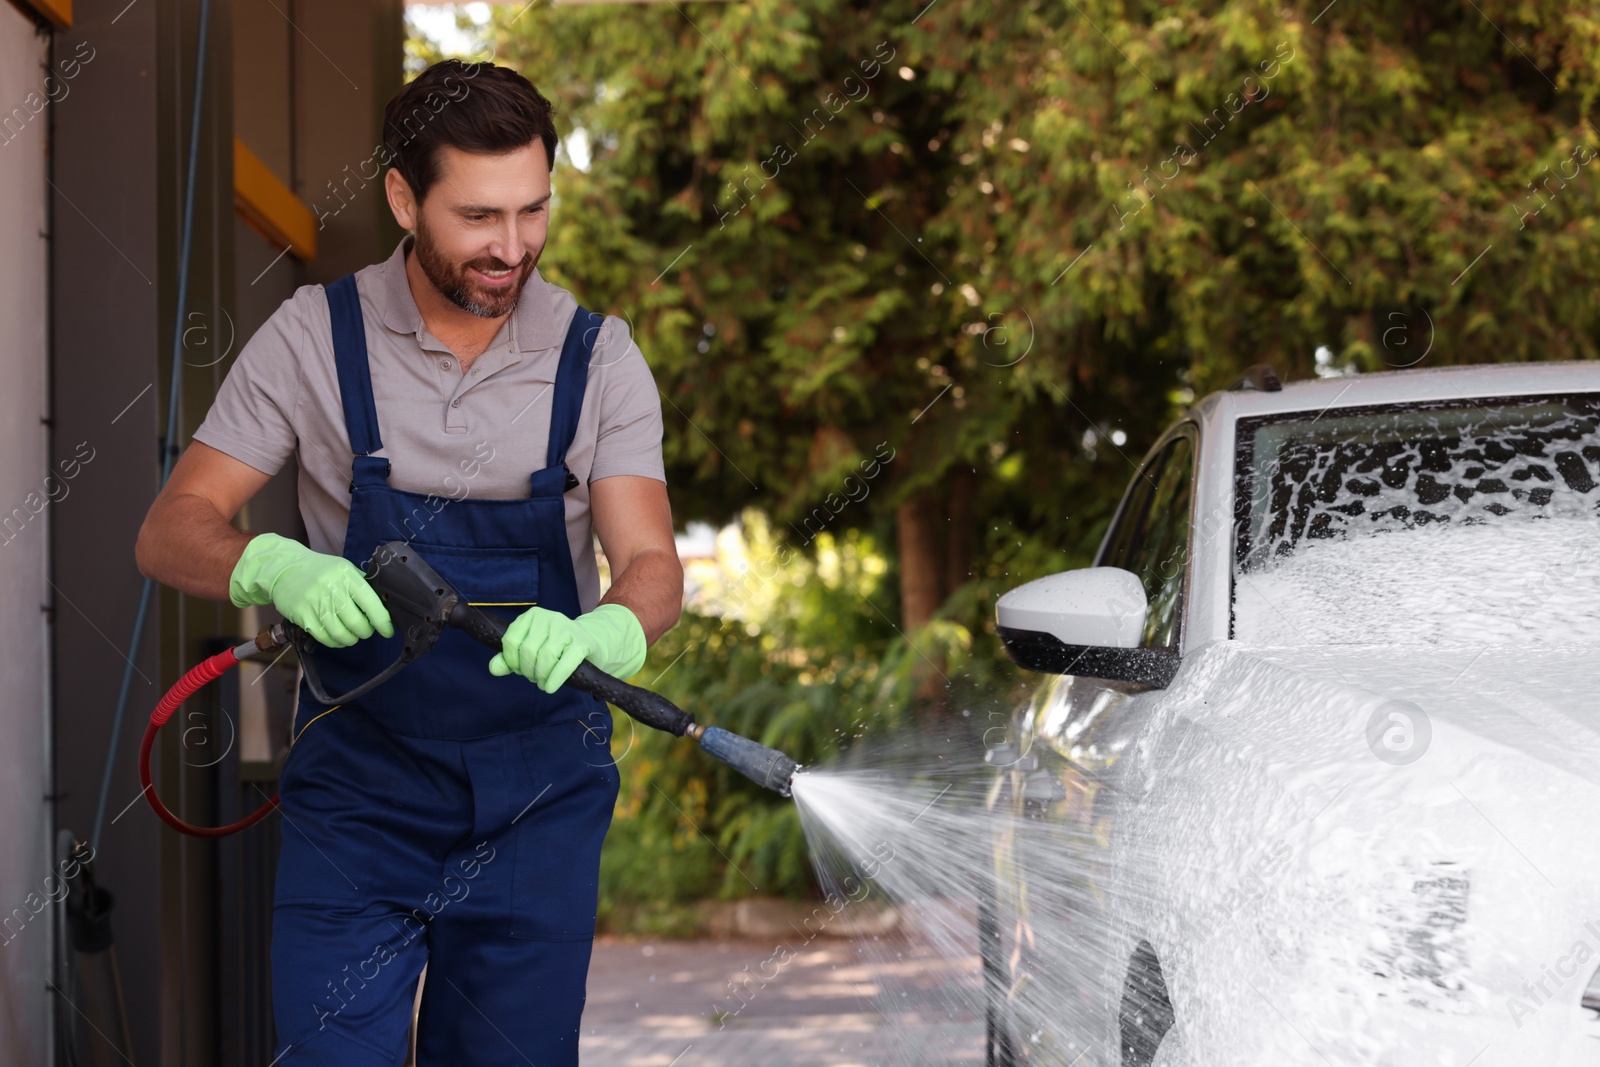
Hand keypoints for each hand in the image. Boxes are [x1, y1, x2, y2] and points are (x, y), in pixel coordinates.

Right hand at [228, 532, 393, 647]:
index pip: (371, 602)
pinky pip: (324, 638)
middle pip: (356, 623)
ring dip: (351, 639)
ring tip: (352, 635)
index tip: (388, 630)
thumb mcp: (344, 569)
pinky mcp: (302, 616)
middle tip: (366, 631)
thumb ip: (362, 585)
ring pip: (341, 634)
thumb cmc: (320, 570)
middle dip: (365, 632)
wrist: (285, 568)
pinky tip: (337, 638)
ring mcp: (315, 603)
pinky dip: (335, 642)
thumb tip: (383, 605)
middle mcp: (331, 589)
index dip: (382, 621)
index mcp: (346, 575)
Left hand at [487, 603, 646, 692]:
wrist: (591, 643)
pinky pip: (564, 664)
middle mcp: (549, 617)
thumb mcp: (531, 650)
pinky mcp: (582, 643)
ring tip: (544, 683)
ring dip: (541, 677)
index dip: (512, 661)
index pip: (510, 641)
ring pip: (545, 658)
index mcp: (532, 616)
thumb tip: (494, 668)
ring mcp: (567, 628)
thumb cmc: (556, 649)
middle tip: (535, 678)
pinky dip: (555, 679)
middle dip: (528, 671)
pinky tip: (551, 687)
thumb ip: (509, 659)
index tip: (518, 669)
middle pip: (527, 651)